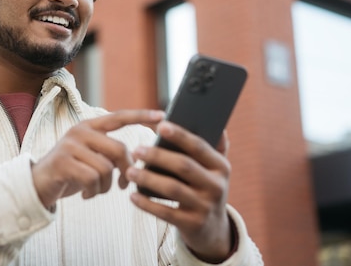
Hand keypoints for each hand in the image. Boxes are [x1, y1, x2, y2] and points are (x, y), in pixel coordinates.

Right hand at [31, 110, 165, 208]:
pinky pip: (92, 179)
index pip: (119, 116)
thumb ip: (110, 152)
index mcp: (90, 126)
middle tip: (123, 185)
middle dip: (126, 171)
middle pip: (119, 149)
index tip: (162, 115)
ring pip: (106, 168)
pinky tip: (87, 195)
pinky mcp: (63, 162)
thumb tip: (138, 159)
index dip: (141, 116)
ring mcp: (70, 146)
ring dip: (107, 186)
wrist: (39, 184)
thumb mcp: (92, 156)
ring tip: (98, 190)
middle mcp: (80, 131)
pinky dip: (94, 192)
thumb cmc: (72, 171)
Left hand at [126, 122, 233, 262]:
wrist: (212, 229)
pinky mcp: (193, 225)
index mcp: (221, 167)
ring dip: (148, 178)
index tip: (161, 125)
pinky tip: (132, 196)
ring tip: (130, 171)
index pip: (199, 147)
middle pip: (183, 166)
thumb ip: (214, 146)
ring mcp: (205, 207)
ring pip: (172, 189)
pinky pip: (166, 213)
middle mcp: (217, 187)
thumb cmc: (205, 187)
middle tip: (136, 150)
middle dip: (158, 156)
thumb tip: (214, 122)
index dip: (180, 135)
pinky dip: (147, 204)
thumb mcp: (214, 169)